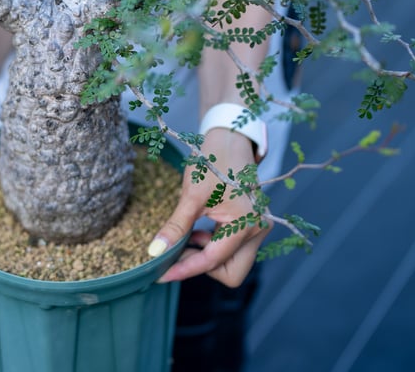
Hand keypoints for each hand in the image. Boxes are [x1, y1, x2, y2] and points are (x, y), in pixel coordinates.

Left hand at [148, 128, 270, 287]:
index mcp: (246, 222)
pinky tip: (197, 232)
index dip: (185, 270)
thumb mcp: (192, 194)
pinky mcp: (252, 226)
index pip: (213, 261)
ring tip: (187, 237)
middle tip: (176, 254)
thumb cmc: (213, 160)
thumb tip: (156, 252)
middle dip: (202, 267)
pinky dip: (212, 248)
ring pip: (231, 264)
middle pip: (230, 273)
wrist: (230, 139)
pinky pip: (232, 250)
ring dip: (206, 257)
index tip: (161, 274)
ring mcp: (257, 229)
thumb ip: (176, 227)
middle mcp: (258, 230)